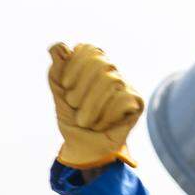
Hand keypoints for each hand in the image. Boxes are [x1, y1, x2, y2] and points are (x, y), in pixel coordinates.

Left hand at [48, 42, 143, 168]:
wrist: (84, 149)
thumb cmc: (72, 120)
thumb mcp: (59, 95)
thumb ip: (57, 71)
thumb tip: (58, 46)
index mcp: (93, 66)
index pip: (89, 50)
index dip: (75, 66)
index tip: (66, 87)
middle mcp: (112, 72)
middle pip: (100, 63)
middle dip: (81, 89)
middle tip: (75, 106)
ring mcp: (126, 86)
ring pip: (111, 81)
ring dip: (91, 106)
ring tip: (87, 121)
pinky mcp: (137, 102)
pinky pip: (122, 99)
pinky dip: (106, 116)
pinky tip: (103, 125)